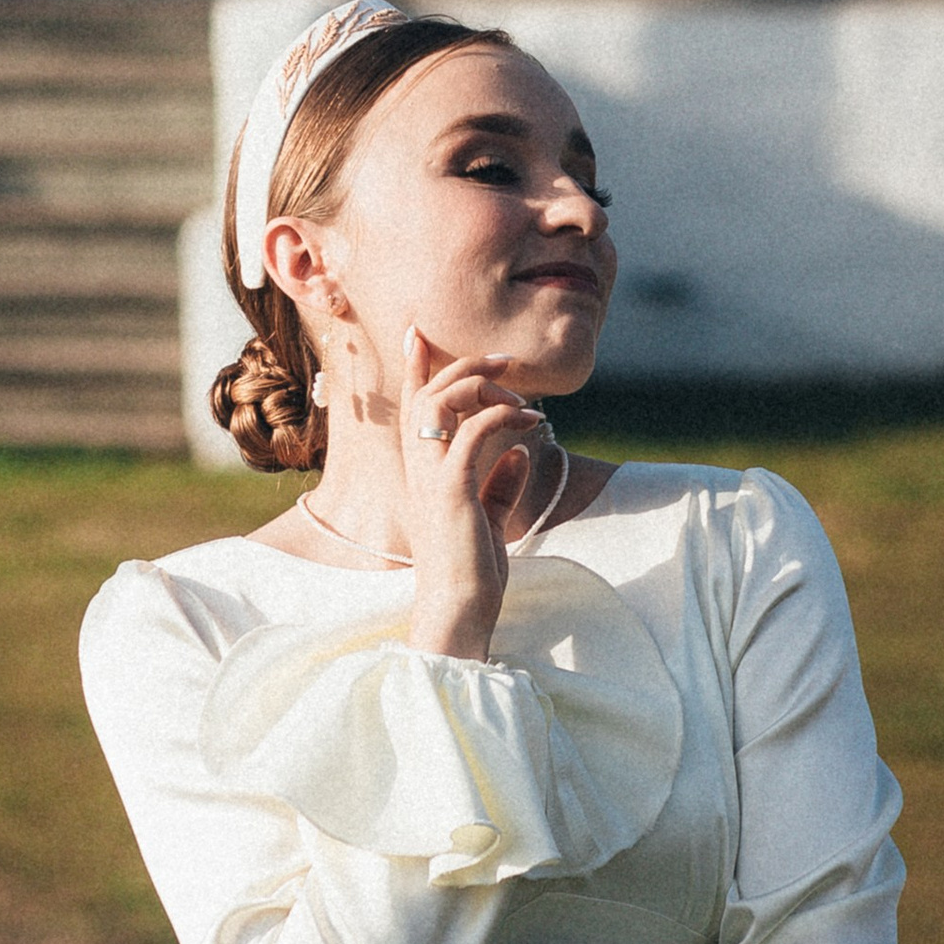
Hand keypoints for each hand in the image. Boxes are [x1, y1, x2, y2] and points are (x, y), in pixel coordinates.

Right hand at [398, 325, 546, 662]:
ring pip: (440, 401)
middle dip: (463, 364)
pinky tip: (531, 421)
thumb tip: (518, 451)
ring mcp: (430, 476)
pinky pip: (473, 430)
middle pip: (426, 393)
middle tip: (504, 359)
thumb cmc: (471, 571)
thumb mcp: (487, 519)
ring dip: (479, 384)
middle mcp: (417, 468)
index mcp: (421, 472)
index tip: (419, 334)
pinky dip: (502, 415)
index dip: (415, 367)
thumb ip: (498, 484)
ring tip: (518, 390)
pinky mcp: (453, 488)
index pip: (412, 406)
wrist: (459, 608)